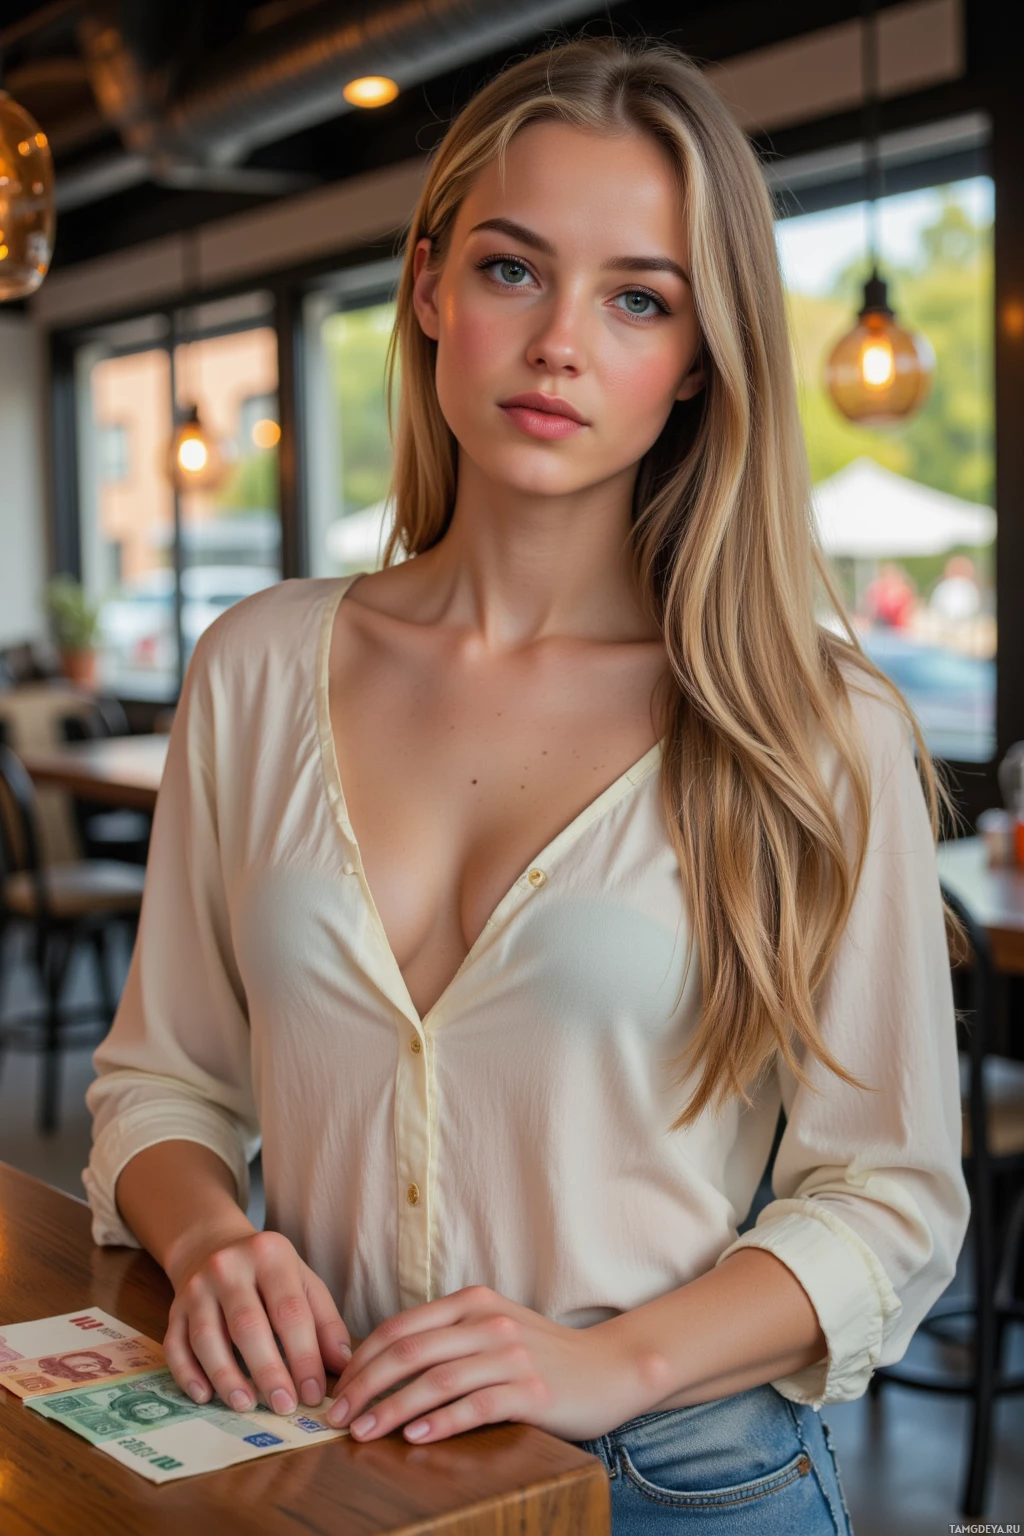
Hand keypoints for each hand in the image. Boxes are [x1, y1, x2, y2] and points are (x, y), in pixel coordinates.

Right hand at [163, 1229, 352, 1416]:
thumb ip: (325, 1322)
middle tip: (284, 1407)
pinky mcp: (173, 1308)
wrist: (213, 1246)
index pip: (290, 1311)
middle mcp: (229, 1267)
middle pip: (248, 1325)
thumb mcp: (303, 1282)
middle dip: (268, 1371)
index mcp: (270, 1255)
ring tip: (247, 1405)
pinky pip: (175, 1345)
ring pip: (208, 1338)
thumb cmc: (268, 1273)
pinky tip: (205, 1397)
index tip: (313, 1393)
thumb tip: (344, 1365)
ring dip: (227, 1377)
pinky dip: (188, 1375)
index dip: (303, 1355)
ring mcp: (197, 1287)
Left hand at [325, 1284, 662, 1443]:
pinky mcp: (530, 1390)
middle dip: (364, 1385)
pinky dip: (441, 1422)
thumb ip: (446, 1339)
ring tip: (363, 1433)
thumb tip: (382, 1366)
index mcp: (473, 1302)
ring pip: (435, 1380)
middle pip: (409, 1351)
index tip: (337, 1389)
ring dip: (392, 1408)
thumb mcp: (491, 1330)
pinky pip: (474, 1406)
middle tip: (337, 1417)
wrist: (608, 1369)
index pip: (401, 1327)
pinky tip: (416, 1437)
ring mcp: (510, 1354)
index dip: (361, 1359)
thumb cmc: (541, 1355)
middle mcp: (488, 1321)